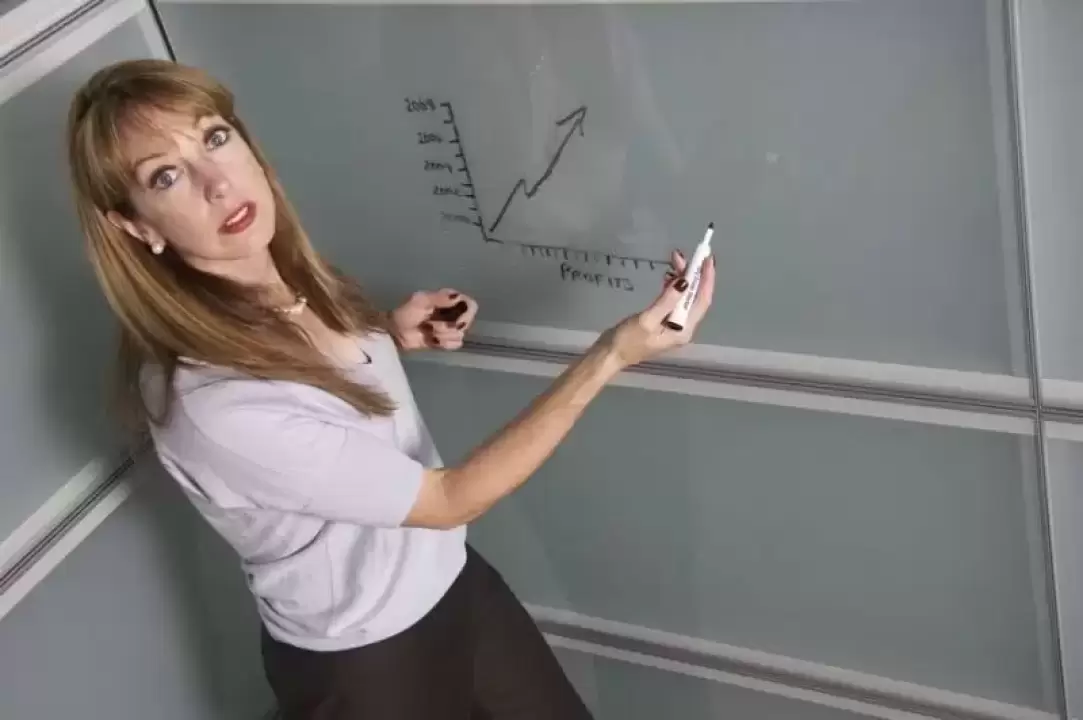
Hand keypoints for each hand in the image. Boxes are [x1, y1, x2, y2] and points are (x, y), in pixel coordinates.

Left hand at [390, 288, 478, 351]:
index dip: (465, 313)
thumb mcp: (421, 300)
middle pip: (467, 322)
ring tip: (428, 331)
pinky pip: (455, 344)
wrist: (396, 332)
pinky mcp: (447, 342)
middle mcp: (454, 313)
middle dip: (449, 325)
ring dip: (443, 334)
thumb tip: (458, 297)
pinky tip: (432, 340)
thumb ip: (440, 298)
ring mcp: (451, 329)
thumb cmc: (406, 312)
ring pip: (459, 334)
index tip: (453, 317)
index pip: (470, 305)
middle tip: (432, 324)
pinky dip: (443, 343)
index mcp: (449, 300)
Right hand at [599, 249, 714, 369]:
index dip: (707, 279)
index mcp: (684, 330)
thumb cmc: (627, 340)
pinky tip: (668, 277)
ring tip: (674, 260)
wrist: (609, 355)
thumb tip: (685, 281)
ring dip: (683, 279)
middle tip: (681, 254)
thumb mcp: (647, 320)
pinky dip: (674, 287)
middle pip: (694, 297)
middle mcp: (684, 328)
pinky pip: (675, 301)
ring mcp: (674, 325)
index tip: (707, 258)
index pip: (702, 301)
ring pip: (685, 297)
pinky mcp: (664, 322)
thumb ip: (667, 301)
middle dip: (692, 275)